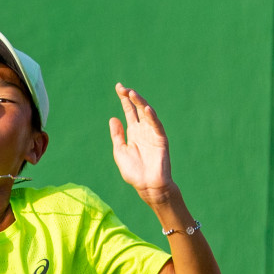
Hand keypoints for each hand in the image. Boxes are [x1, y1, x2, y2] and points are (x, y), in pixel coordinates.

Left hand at [108, 84, 174, 205]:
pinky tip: (146, 109)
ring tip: (132, 94)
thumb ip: (117, 135)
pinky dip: (152, 117)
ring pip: (147, 114)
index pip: (129, 112)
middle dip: (131, 98)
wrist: (148, 186)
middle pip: (137, 109)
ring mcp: (153, 134)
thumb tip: (113, 118)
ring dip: (140, 103)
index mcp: (134, 132)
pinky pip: (157, 126)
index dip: (124, 100)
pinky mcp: (161, 140)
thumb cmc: (134, 172)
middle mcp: (143, 130)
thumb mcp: (120, 152)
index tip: (119, 87)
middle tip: (123, 88)